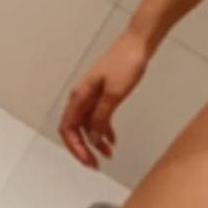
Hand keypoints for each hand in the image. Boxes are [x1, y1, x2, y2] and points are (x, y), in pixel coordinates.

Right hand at [58, 27, 149, 167]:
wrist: (138, 43)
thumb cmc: (126, 61)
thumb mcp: (115, 93)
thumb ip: (102, 116)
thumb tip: (93, 137)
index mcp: (80, 96)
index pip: (68, 129)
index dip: (76, 148)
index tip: (87, 161)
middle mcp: (82, 96)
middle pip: (75, 130)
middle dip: (84, 149)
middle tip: (95, 164)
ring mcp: (92, 94)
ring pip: (87, 125)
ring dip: (95, 141)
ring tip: (107, 154)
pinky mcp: (102, 92)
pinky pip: (97, 116)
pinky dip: (103, 130)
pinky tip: (112, 139)